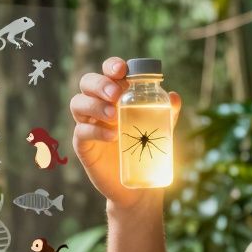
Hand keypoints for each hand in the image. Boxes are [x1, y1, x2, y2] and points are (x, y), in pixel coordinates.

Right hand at [70, 56, 182, 210]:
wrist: (139, 186)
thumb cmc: (147, 149)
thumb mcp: (161, 129)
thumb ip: (167, 113)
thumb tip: (174, 97)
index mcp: (115, 95)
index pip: (107, 72)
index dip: (111, 65)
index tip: (122, 70)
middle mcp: (98, 105)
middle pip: (87, 82)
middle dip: (100, 83)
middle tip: (116, 95)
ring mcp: (88, 124)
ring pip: (78, 103)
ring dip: (95, 105)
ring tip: (114, 115)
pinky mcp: (83, 145)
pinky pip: (81, 131)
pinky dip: (96, 130)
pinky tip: (113, 136)